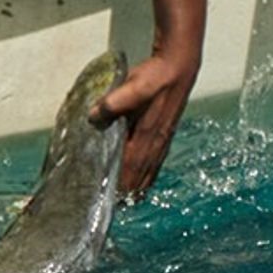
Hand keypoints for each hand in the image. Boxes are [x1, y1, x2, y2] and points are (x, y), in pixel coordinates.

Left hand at [94, 45, 199, 200]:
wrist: (179, 66)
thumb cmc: (156, 76)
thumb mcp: (132, 86)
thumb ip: (113, 103)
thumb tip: (93, 116)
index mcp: (147, 134)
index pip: (131, 168)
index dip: (120, 185)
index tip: (110, 199)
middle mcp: (155, 141)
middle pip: (140, 175)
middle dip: (128, 191)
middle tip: (114, 205)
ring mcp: (162, 139)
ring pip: (149, 170)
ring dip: (138, 186)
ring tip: (128, 200)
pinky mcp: (165, 133)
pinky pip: (156, 161)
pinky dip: (149, 175)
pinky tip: (146, 178)